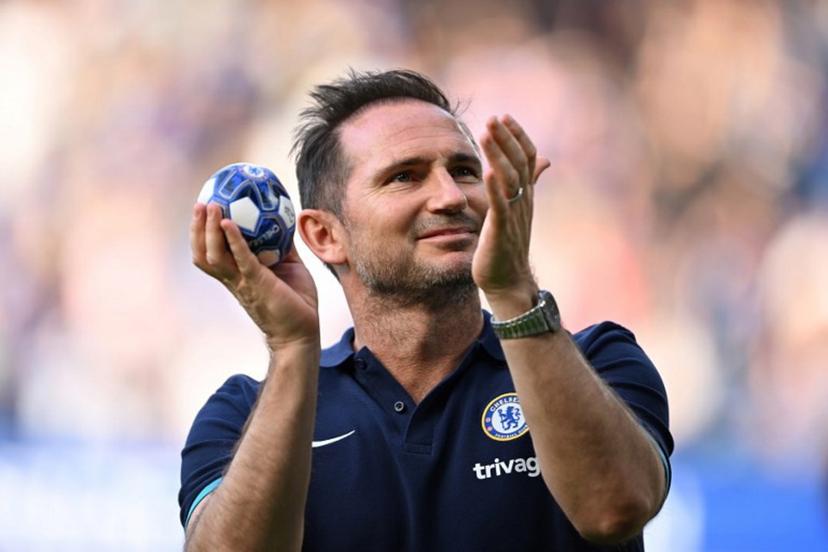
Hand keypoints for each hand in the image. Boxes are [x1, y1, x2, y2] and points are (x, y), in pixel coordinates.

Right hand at [190, 203, 319, 349]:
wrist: (302, 331)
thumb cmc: (296, 301)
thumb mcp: (290, 266)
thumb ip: (283, 246)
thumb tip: (286, 221)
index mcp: (238, 275)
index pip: (211, 253)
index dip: (202, 233)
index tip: (204, 210)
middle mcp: (234, 279)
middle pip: (203, 253)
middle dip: (198, 229)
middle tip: (201, 204)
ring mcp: (243, 282)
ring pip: (215, 256)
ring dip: (210, 230)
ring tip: (211, 207)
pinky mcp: (257, 284)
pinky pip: (241, 259)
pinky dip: (233, 240)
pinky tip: (229, 223)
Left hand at [472, 115, 550, 302]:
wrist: (508, 281)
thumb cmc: (507, 245)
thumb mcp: (517, 210)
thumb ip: (525, 184)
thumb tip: (543, 161)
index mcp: (525, 195)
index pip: (526, 158)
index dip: (517, 136)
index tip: (504, 116)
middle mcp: (523, 201)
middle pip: (519, 162)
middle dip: (506, 138)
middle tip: (494, 117)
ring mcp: (514, 215)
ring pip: (510, 179)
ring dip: (498, 154)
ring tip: (487, 133)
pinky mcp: (502, 230)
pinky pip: (500, 206)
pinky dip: (495, 188)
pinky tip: (488, 171)